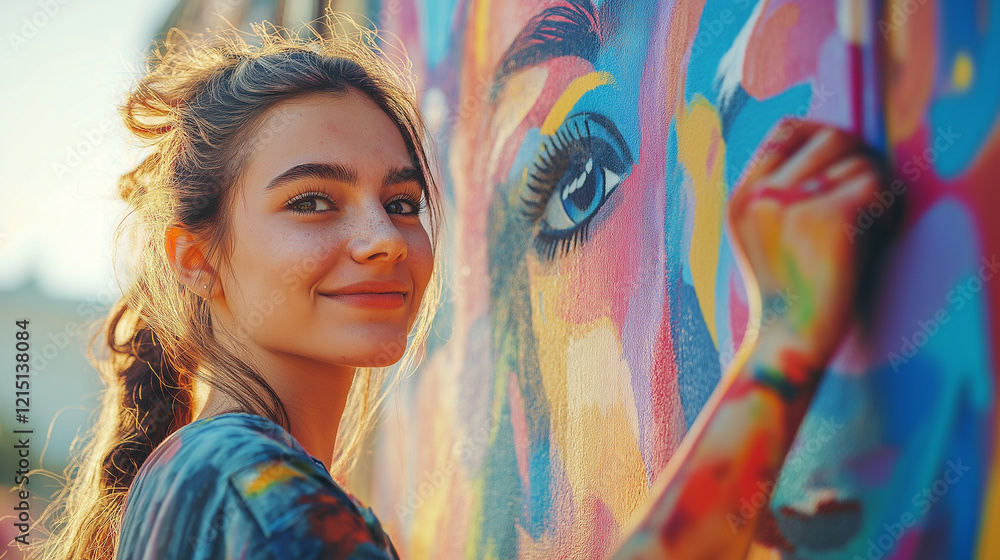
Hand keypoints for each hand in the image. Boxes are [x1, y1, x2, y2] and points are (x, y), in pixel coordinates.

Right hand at [728, 120, 890, 369]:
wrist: (791, 342)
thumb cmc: (793, 295)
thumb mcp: (766, 238)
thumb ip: (781, 192)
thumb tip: (837, 143)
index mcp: (742, 198)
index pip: (786, 130)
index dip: (824, 137)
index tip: (845, 164)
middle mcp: (760, 195)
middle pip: (829, 136)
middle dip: (861, 158)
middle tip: (873, 193)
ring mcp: (790, 203)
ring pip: (858, 158)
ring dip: (879, 185)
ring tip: (878, 220)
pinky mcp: (826, 218)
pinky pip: (875, 183)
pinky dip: (889, 206)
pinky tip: (883, 231)